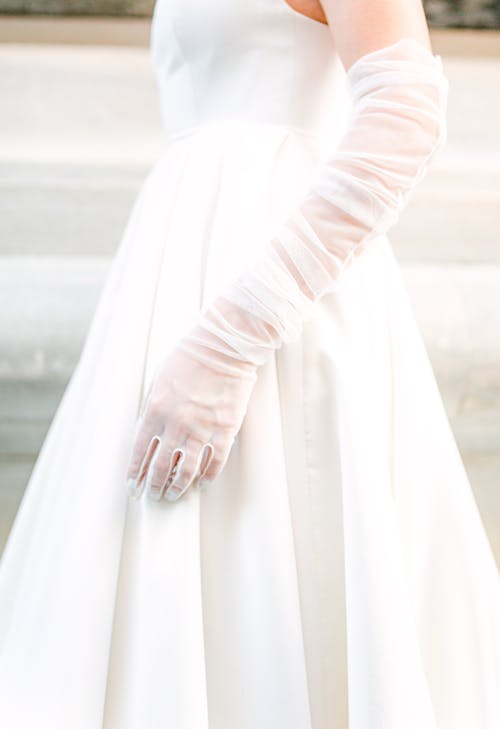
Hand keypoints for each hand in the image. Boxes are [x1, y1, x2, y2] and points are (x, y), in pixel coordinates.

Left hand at [126, 327, 257, 501]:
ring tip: (174, 495)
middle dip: (154, 485)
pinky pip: (215, 462)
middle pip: (160, 466)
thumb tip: (149, 432)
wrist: (224, 347)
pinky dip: (207, 476)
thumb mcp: (159, 379)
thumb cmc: (190, 356)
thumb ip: (152, 406)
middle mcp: (176, 424)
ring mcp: (202, 429)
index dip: (135, 472)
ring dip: (178, 486)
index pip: (140, 451)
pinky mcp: (225, 430)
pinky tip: (202, 483)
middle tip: (153, 496)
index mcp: (155, 410)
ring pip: (186, 470)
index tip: (133, 486)